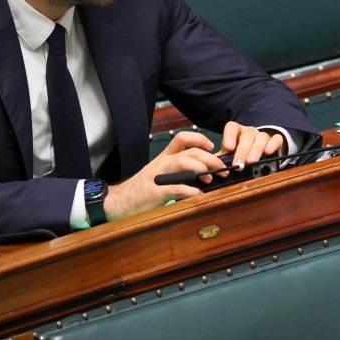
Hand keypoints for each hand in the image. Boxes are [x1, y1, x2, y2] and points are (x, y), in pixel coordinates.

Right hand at [104, 131, 224, 219]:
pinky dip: (189, 190)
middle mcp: (161, 163)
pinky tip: (197, 194)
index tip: (212, 147)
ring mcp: (157, 176)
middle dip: (209, 158)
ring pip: (182, 163)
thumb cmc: (143, 188)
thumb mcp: (160, 174)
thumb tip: (204, 172)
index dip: (199, 139)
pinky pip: (175, 188)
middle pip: (189, 152)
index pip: (182, 138)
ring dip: (200, 169)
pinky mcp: (154, 192)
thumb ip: (178, 171)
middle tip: (220, 168)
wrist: (119, 201)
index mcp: (164, 157)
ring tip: (210, 179)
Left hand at [220, 121, 283, 167]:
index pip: (232, 127)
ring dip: (256, 150)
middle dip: (242, 151)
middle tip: (239, 164)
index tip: (228, 148)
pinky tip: (269, 152)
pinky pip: (276, 138)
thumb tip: (211, 166)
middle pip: (247, 136)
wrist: (256, 154)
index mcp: (236, 132)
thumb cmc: (238, 154)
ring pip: (261, 137)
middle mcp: (249, 132)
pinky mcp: (274, 141)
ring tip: (252, 161)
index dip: (230, 136)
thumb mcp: (228, 156)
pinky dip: (273, 144)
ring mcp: (262, 135)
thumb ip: (220, 159)